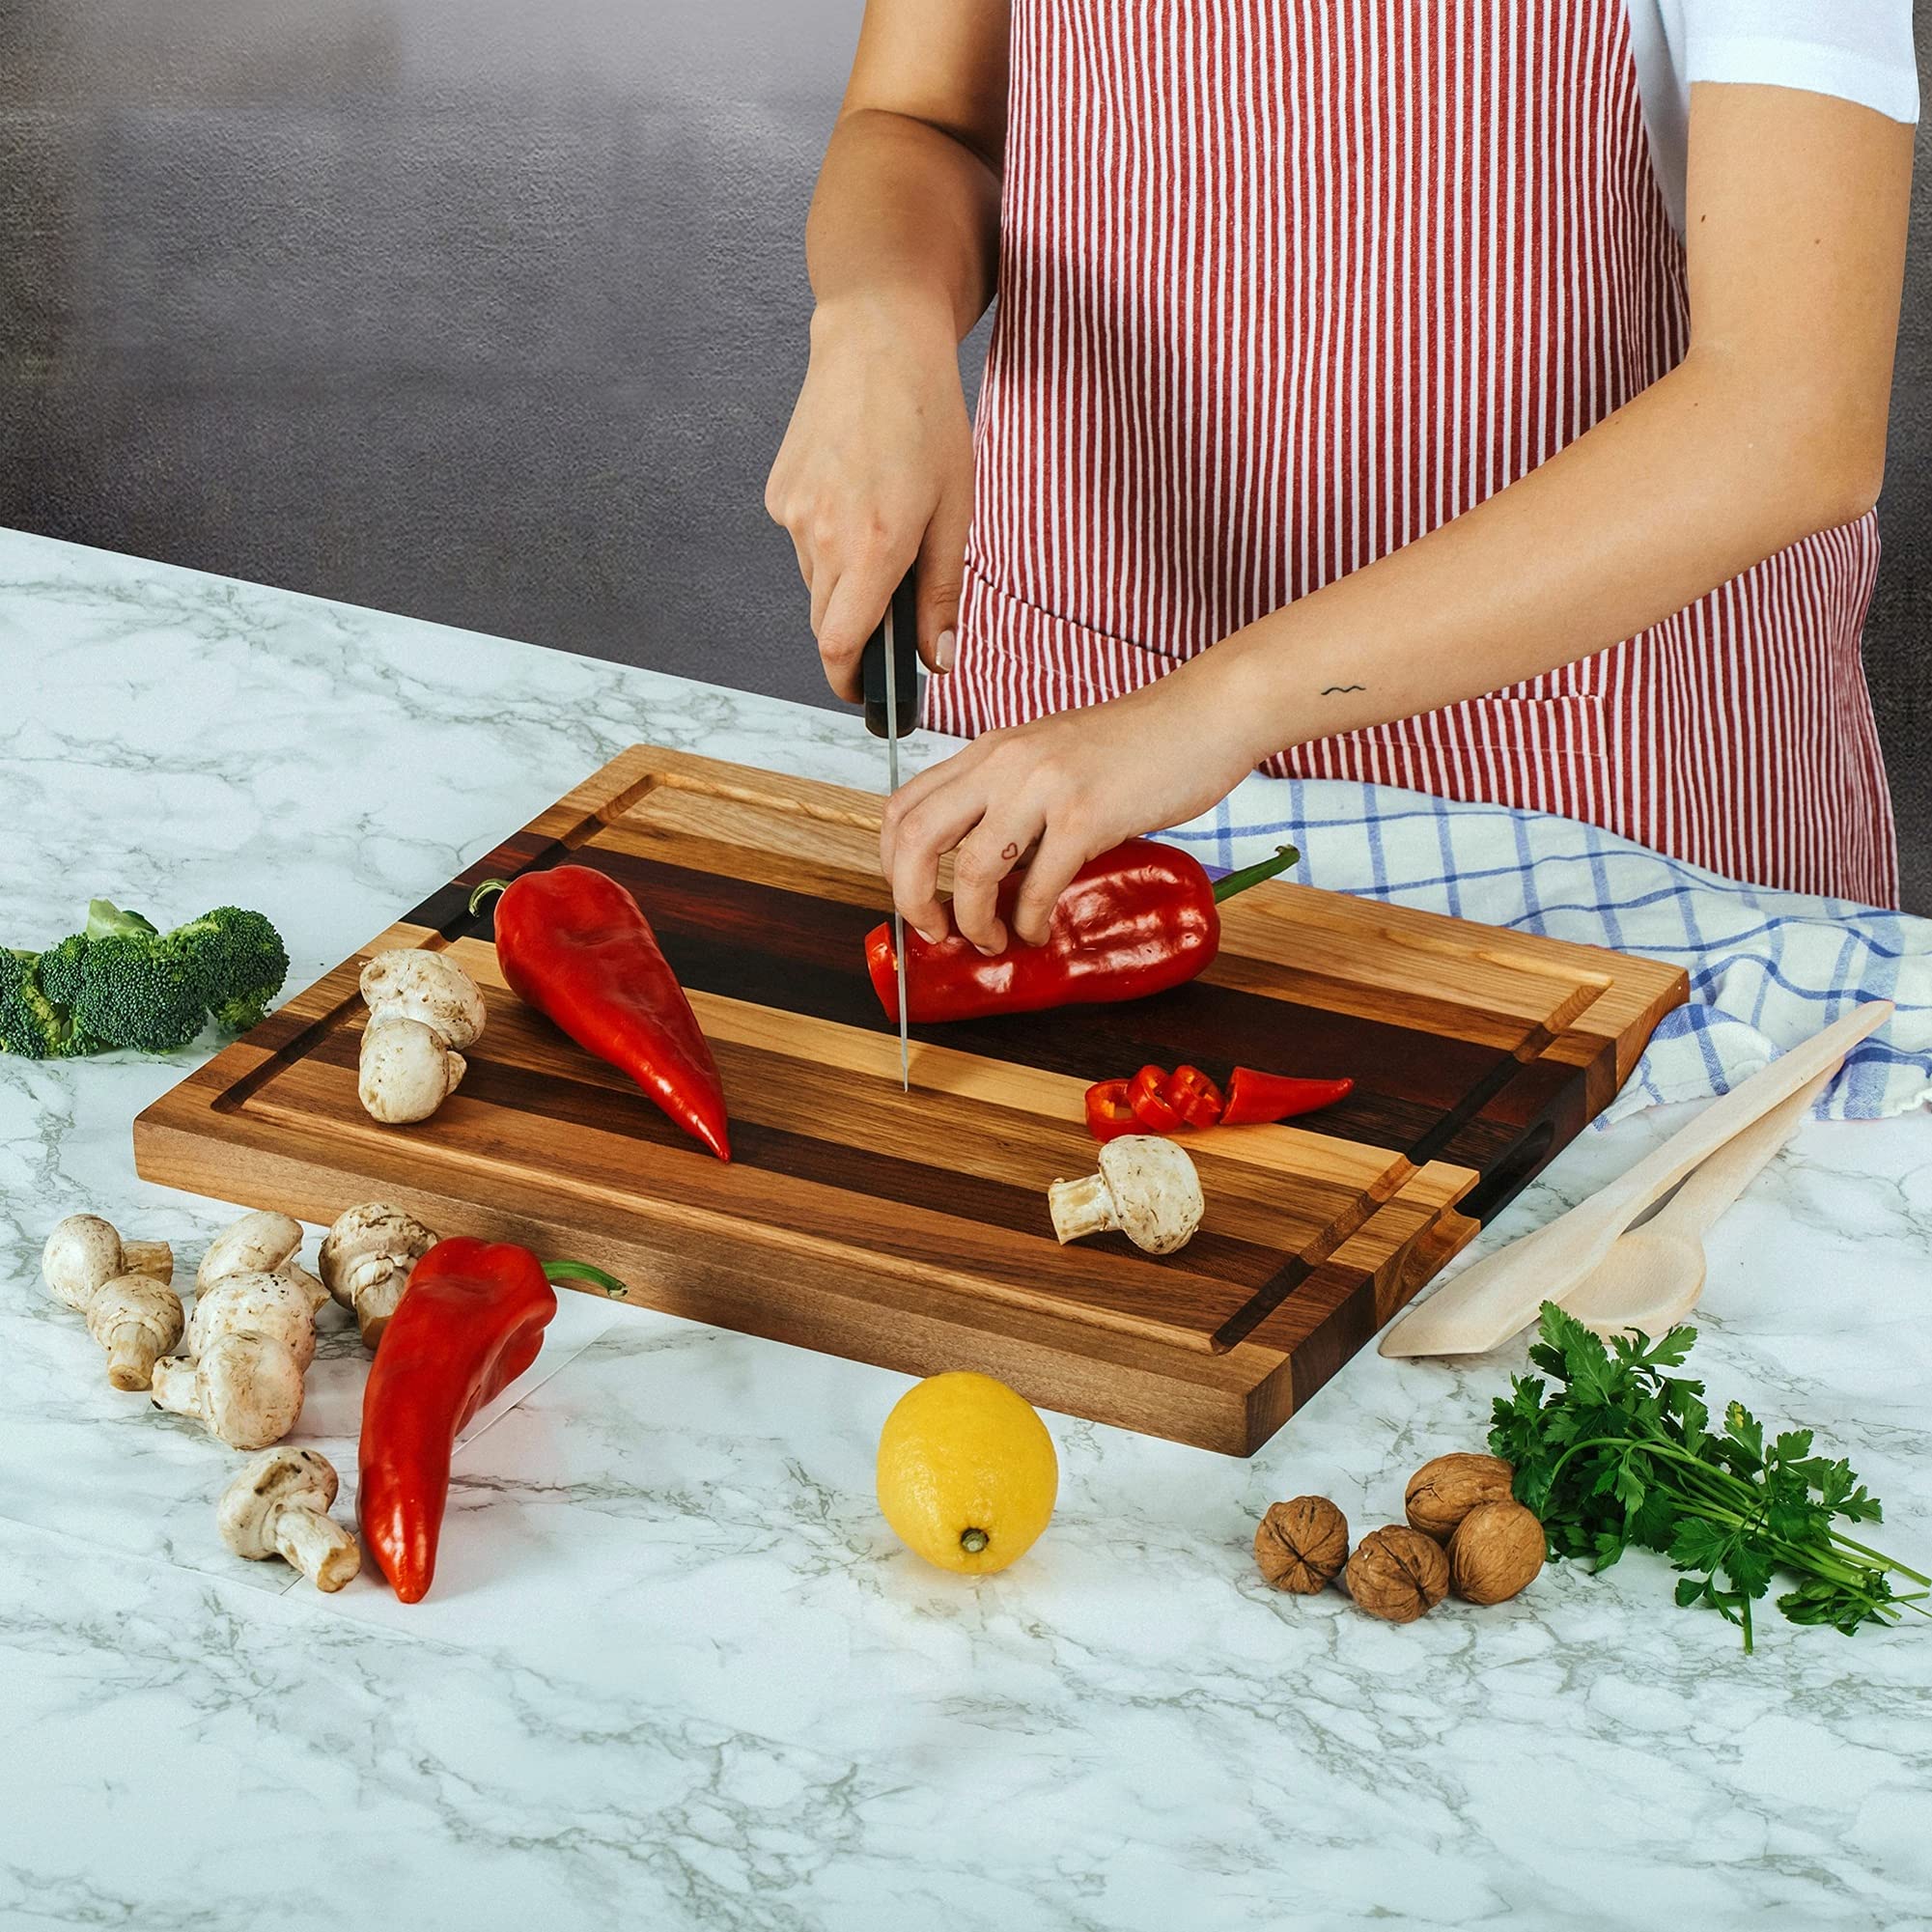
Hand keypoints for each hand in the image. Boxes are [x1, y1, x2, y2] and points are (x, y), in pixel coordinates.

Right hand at [764, 293, 974, 699]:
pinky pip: (803, 542)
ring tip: (884, 525)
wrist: (874, 340)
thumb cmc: (927, 420)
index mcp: (872, 547)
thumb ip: (942, 594)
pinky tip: (856, 494)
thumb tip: (938, 660)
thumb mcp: (956, 511)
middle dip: (857, 631)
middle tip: (897, 608)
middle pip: (827, 622)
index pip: (840, 646)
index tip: (868, 694)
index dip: (851, 681)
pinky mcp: (778, 492)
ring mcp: (792, 514)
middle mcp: (820, 536)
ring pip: (816, 582)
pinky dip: (829, 540)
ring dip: (846, 579)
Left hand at [879, 661, 1259, 950]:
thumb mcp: (1050, 760)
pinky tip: (1039, 929)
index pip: (903, 808)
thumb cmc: (1134, 746)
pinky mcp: (1087, 815)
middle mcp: (1004, 763)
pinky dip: (1031, 922)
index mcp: (988, 752)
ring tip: (994, 940)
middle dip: (912, 899)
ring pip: (973, 869)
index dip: (893, 866)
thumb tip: (987, 873)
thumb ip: (1011, 802)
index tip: (916, 900)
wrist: (1203, 715)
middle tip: (936, 931)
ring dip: (974, 922)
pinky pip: (1037, 886)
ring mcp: (1044, 787)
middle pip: (916, 837)